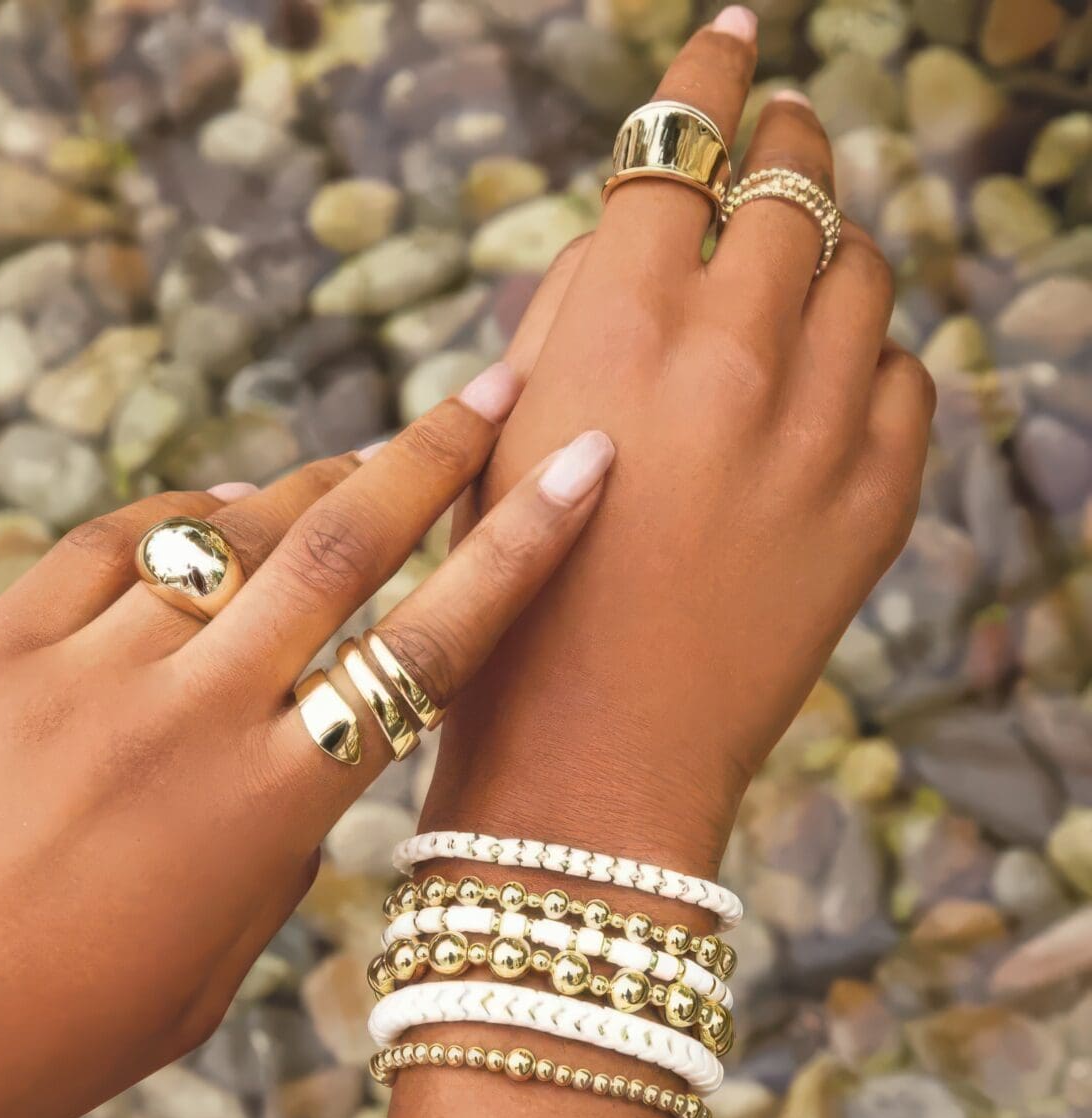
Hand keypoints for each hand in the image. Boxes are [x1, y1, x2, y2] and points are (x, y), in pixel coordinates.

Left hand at [0, 366, 613, 1117]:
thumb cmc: (26, 1054)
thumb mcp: (196, 988)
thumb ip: (273, 865)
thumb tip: (312, 768)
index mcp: (262, 818)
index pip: (426, 654)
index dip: (518, 552)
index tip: (579, 472)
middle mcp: (185, 719)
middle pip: (338, 548)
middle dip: (433, 456)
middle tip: (496, 388)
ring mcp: (80, 672)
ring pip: (226, 534)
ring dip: (311, 486)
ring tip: (368, 458)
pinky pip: (110, 546)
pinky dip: (178, 515)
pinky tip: (212, 508)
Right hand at [422, 12, 935, 880]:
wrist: (589, 762)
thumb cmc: (511, 604)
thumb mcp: (497, 442)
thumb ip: (571, 317)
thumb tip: (642, 236)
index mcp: (620, 330)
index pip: (683, 144)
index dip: (706, 76)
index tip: (728, 33)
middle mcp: (734, 358)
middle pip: (797, 183)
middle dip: (786, 145)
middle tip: (780, 138)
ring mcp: (819, 433)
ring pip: (864, 273)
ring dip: (830, 253)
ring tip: (796, 274)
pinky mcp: (875, 507)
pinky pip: (903, 380)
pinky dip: (866, 364)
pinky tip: (821, 391)